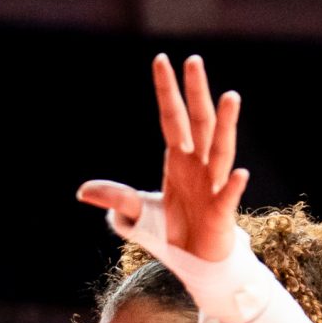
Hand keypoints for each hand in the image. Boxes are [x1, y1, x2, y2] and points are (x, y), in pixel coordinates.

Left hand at [77, 55, 246, 263]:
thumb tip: (82, 192)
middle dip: (196, 92)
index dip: (167, 92)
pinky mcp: (220, 213)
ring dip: (225, 124)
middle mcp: (200, 165)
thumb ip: (114, 197)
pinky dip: (234, 186)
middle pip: (199, 122)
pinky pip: (228, 198)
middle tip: (193, 61)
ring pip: (221, 150)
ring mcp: (214, 186)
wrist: (195, 262)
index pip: (173, 118)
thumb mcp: (138, 212)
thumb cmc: (172, 231)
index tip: (161, 60)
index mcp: (180, 159)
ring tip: (230, 97)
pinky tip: (239, 173)